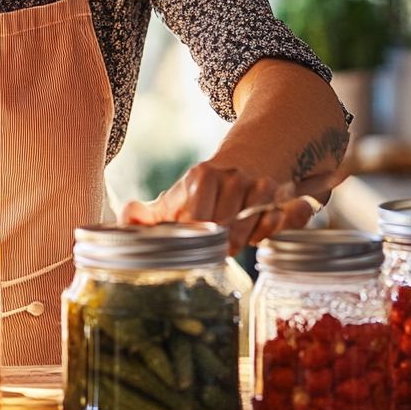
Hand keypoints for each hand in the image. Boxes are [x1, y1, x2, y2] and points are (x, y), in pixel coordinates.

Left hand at [119, 161, 319, 254]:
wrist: (247, 161)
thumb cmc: (204, 191)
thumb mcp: (175, 199)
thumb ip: (148, 215)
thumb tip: (125, 218)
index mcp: (201, 176)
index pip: (195, 223)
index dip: (194, 241)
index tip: (194, 246)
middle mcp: (232, 176)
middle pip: (225, 230)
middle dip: (219, 246)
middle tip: (216, 248)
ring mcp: (260, 184)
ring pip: (254, 228)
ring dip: (245, 241)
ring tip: (236, 239)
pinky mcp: (284, 194)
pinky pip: (284, 220)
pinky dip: (273, 231)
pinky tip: (261, 232)